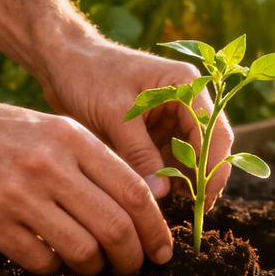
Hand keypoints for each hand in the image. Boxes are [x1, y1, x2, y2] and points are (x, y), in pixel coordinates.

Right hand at [0, 93, 173, 275]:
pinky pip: (41, 261)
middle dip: (132, 258)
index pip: (134, 192)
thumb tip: (137, 205)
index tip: (161, 250)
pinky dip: (54, 269)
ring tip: (92, 268)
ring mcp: (18, 196)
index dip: (155, 229)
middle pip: (116, 227)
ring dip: (94, 268)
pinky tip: (51, 261)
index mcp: (72, 137)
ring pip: (83, 251)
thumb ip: (89, 160)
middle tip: (133, 269)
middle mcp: (50, 165)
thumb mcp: (47, 128)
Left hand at [39, 38, 234, 209]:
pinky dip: (166, 178)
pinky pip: (169, 159)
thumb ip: (139, 152)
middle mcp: (185, 100)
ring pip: (190, 157)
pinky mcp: (153, 132)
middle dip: (203, 178)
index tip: (204, 199)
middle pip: (208, 146)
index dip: (214, 167)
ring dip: (185, 181)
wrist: (60, 63)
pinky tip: (158, 197)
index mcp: (185, 85)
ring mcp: (170, 117)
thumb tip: (161, 193)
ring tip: (175, 208)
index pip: (214, 131)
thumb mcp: (115, 114)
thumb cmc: (88, 75)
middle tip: (195, 212)